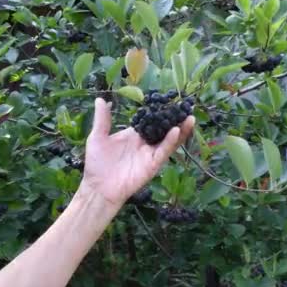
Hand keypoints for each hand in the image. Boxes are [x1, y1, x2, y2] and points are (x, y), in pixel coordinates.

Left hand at [79, 98, 194, 205]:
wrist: (98, 187)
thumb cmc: (97, 163)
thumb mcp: (97, 137)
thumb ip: (102, 119)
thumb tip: (100, 99)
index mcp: (135, 135)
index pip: (151, 120)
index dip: (160, 111)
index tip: (170, 100)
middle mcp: (146, 143)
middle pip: (165, 129)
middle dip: (176, 119)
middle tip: (186, 106)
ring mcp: (151, 153)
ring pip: (170, 140)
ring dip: (181, 129)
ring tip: (189, 117)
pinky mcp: (153, 164)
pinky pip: (164, 151)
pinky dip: (171, 141)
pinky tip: (176, 131)